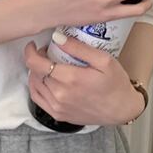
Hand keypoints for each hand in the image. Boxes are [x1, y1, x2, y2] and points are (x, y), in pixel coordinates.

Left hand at [23, 33, 145, 126]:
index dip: (30, 52)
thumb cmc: (115, 83)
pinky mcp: (58, 115)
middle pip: (35, 73)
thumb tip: (57, 37)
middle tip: (48, 53)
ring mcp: (57, 107)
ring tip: (47, 65)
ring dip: (36, 72)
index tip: (34, 45)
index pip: (36, 64)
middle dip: (37, 60)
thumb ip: (79, 48)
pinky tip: (44, 80)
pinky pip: (37, 99)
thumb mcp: (103, 60)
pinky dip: (36, 87)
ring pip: (34, 85)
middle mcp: (60, 94)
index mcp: (70, 79)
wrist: (122, 110)